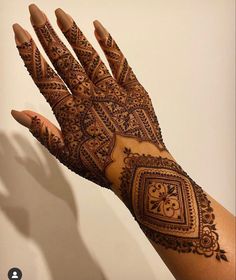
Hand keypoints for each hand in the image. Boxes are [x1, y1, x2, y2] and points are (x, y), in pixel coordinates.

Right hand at [12, 4, 169, 188]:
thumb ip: (43, 131)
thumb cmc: (101, 164)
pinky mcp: (133, 89)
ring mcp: (112, 90)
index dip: (30, 53)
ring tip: (60, 14)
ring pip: (89, 56)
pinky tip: (99, 28)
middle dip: (47, 34)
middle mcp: (88, 95)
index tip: (19, 32)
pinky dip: (109, 44)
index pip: (44, 77)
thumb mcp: (67, 154)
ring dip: (74, 34)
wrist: (138, 168)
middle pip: (64, 60)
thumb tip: (18, 113)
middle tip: (35, 11)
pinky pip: (120, 63)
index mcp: (71, 111)